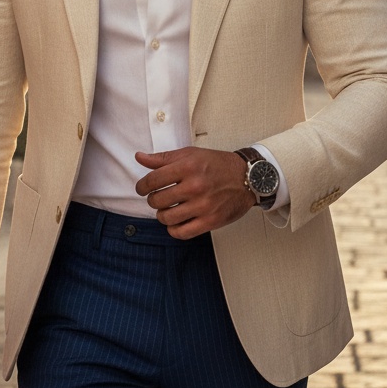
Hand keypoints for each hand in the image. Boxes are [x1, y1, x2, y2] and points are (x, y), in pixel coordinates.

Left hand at [134, 147, 254, 238]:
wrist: (247, 177)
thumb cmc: (218, 165)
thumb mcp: (190, 154)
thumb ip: (163, 158)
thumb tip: (139, 157)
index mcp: (188, 167)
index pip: (152, 180)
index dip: (142, 186)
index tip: (142, 188)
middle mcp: (195, 186)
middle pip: (157, 200)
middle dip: (153, 200)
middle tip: (158, 198)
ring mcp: (203, 205)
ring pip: (166, 218)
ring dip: (162, 215)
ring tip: (168, 209)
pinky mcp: (210, 221)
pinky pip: (181, 233)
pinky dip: (174, 229)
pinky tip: (176, 222)